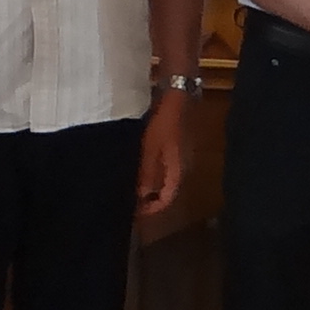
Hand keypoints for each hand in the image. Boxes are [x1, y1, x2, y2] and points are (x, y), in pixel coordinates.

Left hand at [133, 91, 188, 223]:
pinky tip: (136, 167)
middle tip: (128, 201)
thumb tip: (141, 197)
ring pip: (163, 178)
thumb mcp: (150, 150)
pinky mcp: (172, 144)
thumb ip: (147, 174)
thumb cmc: (162, 124)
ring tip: (129, 186)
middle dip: (148, 199)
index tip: (134, 214)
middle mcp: (181, 166)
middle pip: (165, 190)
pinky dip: (149, 172)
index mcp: (177, 170)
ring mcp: (178, 154)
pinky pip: (161, 165)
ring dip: (148, 185)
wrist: (175, 95)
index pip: (166, 199)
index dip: (151, 209)